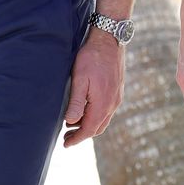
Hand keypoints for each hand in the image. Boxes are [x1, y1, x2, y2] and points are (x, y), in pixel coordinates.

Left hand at [63, 30, 123, 146]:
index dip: (77, 139)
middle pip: (97, 127)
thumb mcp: (79, 79)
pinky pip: (107, 110)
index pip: (89, 129)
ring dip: (89, 124)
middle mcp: (112, 104)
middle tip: (67, 137)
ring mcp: (117, 97)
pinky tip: (86, 110)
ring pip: (103, 119)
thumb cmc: (91, 58)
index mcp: (102, 104)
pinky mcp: (117, 90)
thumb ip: (76, 102)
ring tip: (73, 124)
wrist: (110, 40)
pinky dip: (95, 115)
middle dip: (82, 134)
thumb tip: (71, 121)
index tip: (66, 144)